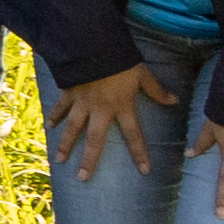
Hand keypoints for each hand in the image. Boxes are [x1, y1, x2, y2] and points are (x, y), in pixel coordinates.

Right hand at [50, 66, 169, 181]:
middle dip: (89, 160)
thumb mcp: (142, 74)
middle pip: (95, 140)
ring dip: (65, 144)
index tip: (144, 171)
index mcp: (121, 106)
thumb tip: (174, 101)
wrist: (93, 46)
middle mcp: (100, 110)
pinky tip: (49, 127)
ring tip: (59, 160)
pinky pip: (60, 107)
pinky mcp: (70, 92)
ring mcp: (82, 103)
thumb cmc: (120, 60)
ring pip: (73, 128)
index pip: (134, 135)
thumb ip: (156, 90)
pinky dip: (54, 116)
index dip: (140, 153)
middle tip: (83, 177)